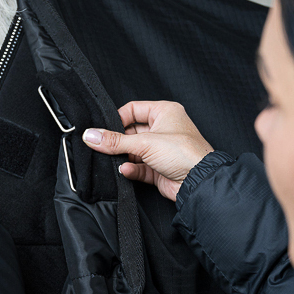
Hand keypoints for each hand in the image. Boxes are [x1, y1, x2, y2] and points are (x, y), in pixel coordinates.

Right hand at [81, 101, 213, 200]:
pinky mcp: (159, 169)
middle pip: (131, 132)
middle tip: (102, 145)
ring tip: (113, 159)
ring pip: (133, 151)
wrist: (201, 183)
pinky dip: (131, 169)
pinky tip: (125, 170)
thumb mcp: (145, 142)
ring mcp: (161, 150)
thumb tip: (92, 135)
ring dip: (123, 156)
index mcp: (165, 112)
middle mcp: (163, 129)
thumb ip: (115, 140)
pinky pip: (139, 167)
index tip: (103, 129)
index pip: (133, 110)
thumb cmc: (186, 153)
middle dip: (118, 141)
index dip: (117, 118)